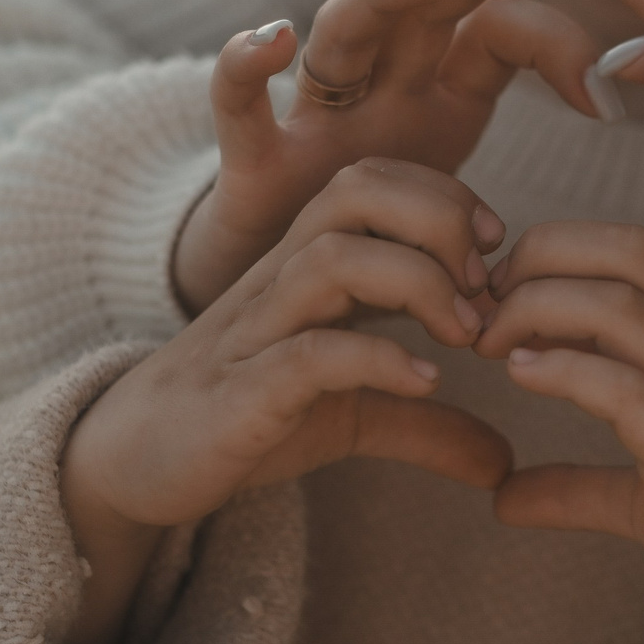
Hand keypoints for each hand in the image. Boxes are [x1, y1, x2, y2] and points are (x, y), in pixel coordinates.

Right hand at [58, 158, 514, 643]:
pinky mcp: (239, 393)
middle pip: (356, 192)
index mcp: (307, 262)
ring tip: (466, 334)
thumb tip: (507, 462)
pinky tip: (427, 385)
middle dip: (437, 219)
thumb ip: (427, 425)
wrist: (136, 461)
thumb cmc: (246, 415)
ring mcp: (257, 330)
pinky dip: (379, 361)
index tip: (494, 252)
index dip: (444, 196)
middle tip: (487, 284)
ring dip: (418, 283)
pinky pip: (309, 354)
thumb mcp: (350, 414)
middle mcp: (281, 278)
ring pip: (334, 258)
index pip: (375, 180)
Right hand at [174, 0, 611, 312]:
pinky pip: (239, 109)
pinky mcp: (251, 173)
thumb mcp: (447, 266)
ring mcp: (312, 127)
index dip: (557, 47)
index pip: (497, 38)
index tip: (610, 101)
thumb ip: (490, 265)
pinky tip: (275, 39)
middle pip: (428, 4)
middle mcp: (376, 100)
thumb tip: (546, 330)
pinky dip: (245, 69)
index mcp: (432, 108)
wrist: (256, 346)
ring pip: (346, 31)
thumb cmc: (358, 299)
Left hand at [478, 215, 643, 643]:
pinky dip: (565, 371)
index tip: (496, 297)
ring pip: (625, 310)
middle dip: (540, 256)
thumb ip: (578, 487)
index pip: (634, 251)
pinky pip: (631, 392)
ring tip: (486, 341)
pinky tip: (522, 377)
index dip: (556, 250)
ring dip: (537, 309)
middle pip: (629, 254)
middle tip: (479, 306)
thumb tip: (501, 496)